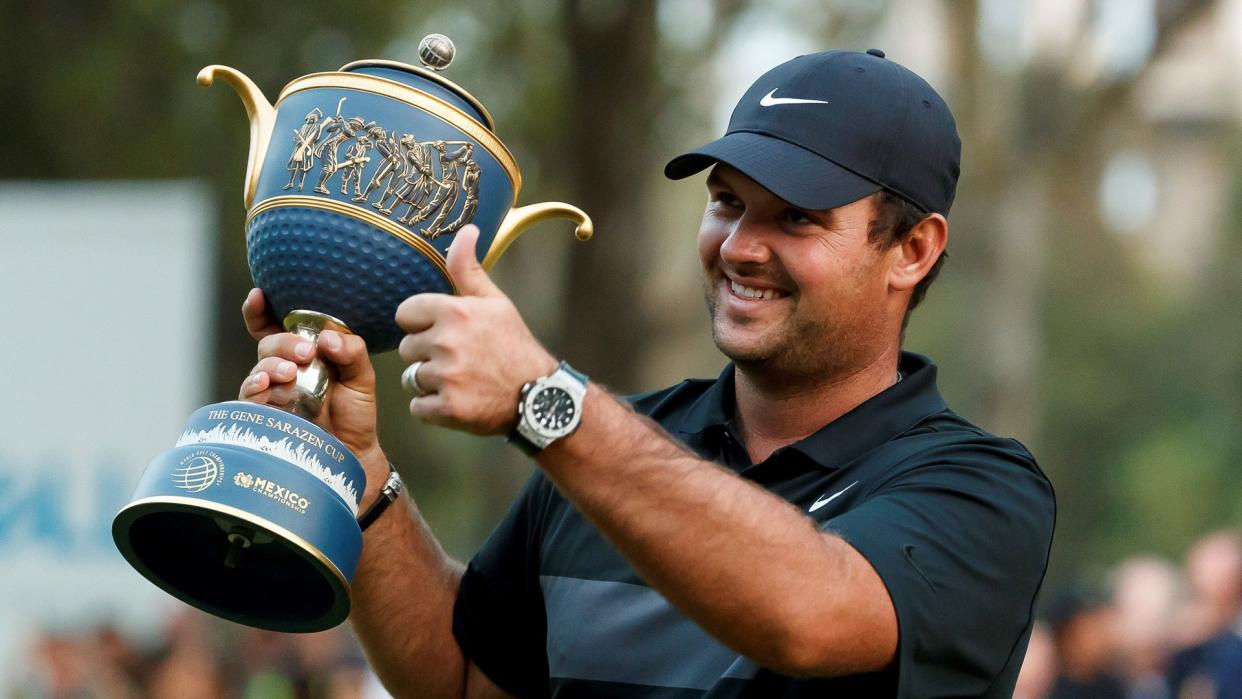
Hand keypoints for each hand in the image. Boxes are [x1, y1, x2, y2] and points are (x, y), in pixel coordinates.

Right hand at [238, 288, 382, 462]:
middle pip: (268, 344)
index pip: (275, 326)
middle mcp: (284, 368)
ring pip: (258, 369)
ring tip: (290, 373)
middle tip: (305, 352)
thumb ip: (352, 352)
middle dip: (283, 343)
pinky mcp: (266, 415)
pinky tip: (266, 386)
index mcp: (304, 352)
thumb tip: (327, 339)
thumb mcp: (362, 377)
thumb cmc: (355, 412)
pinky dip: (256, 388)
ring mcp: (273, 392)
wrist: (353, 453)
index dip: (261, 309)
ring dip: (271, 366)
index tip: (258, 294)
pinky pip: (251, 398)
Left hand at [395, 225, 556, 434]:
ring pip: (411, 378)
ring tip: (462, 381)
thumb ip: (468, 269)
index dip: (423, 324)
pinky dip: (434, 409)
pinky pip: (419, 407)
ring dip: (431, 383)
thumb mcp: (495, 303)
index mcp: (455, 311)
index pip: (405, 314)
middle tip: (459, 360)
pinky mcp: (447, 408)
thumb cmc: (514, 346)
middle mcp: (447, 342)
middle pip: (406, 348)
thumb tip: (467, 228)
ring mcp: (446, 377)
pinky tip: (460, 400)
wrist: (540, 397)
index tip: (445, 332)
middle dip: (426, 355)